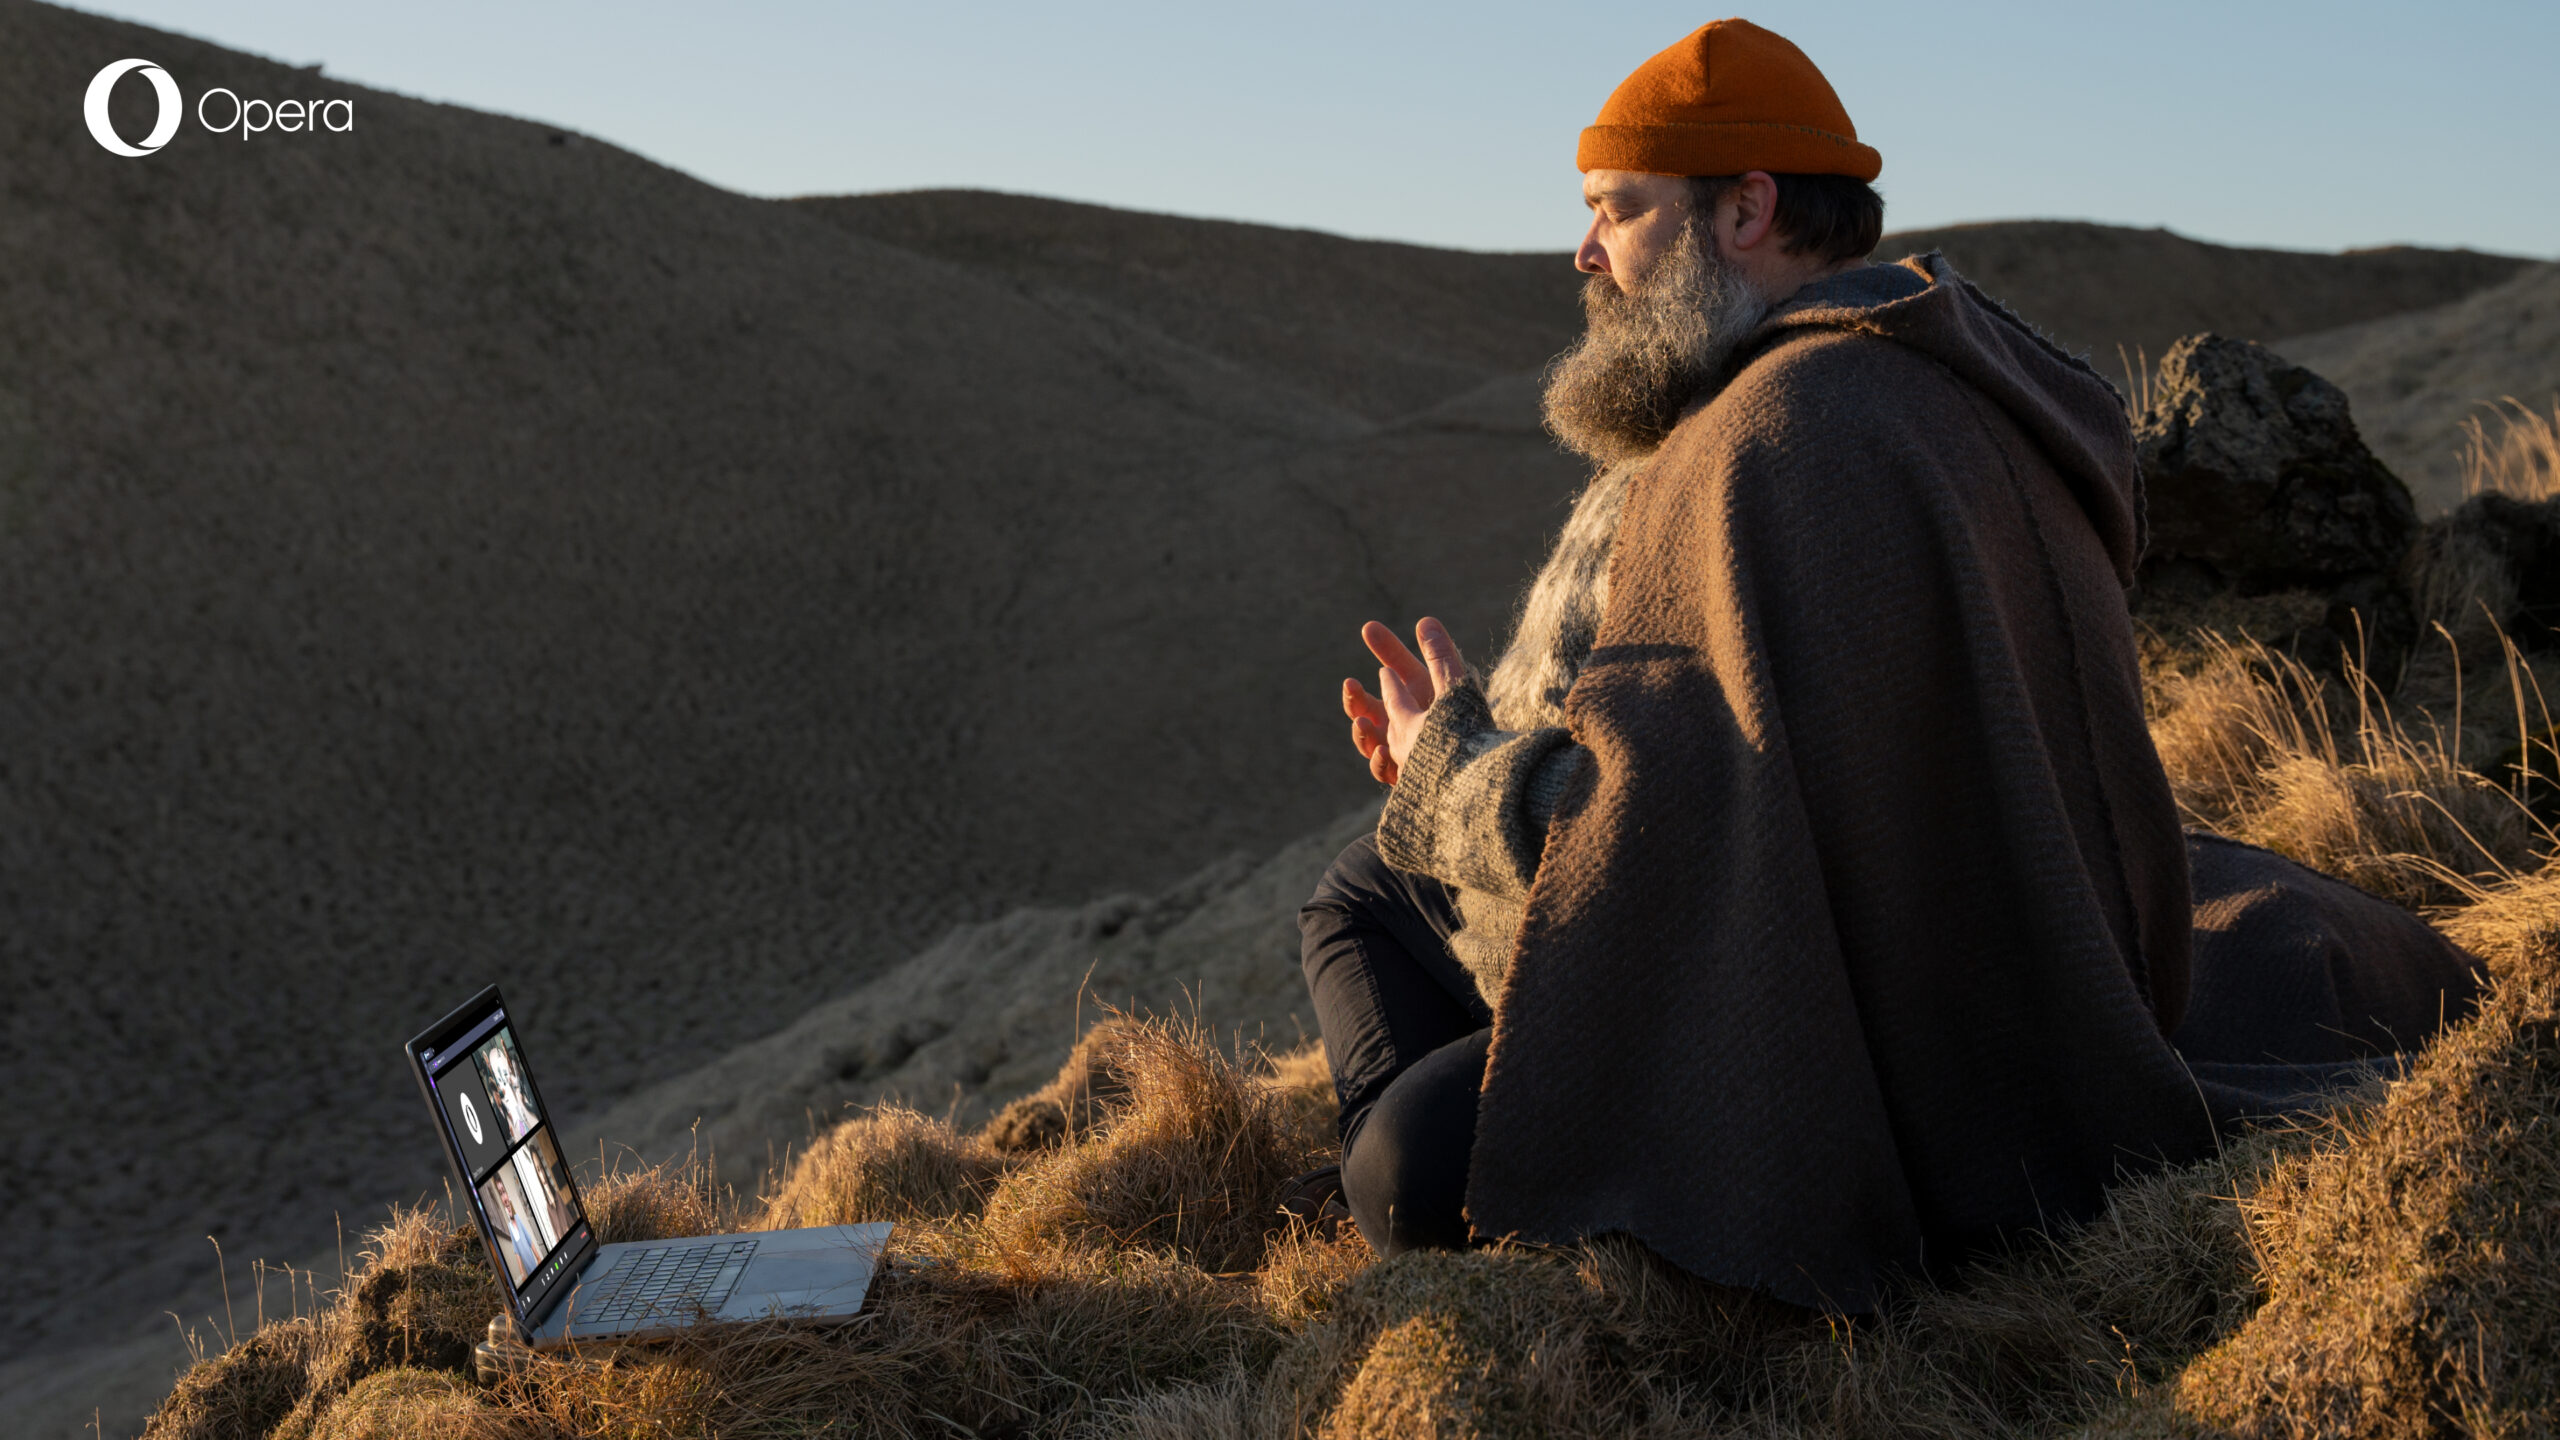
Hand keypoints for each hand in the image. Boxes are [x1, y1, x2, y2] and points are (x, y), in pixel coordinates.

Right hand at [1343, 617, 1466, 784]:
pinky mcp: (1406, 776)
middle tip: (1350, 685)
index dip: (1382, 650)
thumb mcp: (1454, 686)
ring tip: (1362, 723)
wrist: (1484, 768)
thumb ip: (1438, 656)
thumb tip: (1425, 620)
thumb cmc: (1468, 723)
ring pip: (1369, 743)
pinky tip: (1385, 751)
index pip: (1391, 672)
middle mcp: (1399, 724)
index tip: (1369, 628)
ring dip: (1362, 734)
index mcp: (1412, 698)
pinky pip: (1386, 773)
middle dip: (1355, 699)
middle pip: (1367, 711)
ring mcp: (1400, 750)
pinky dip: (1382, 763)